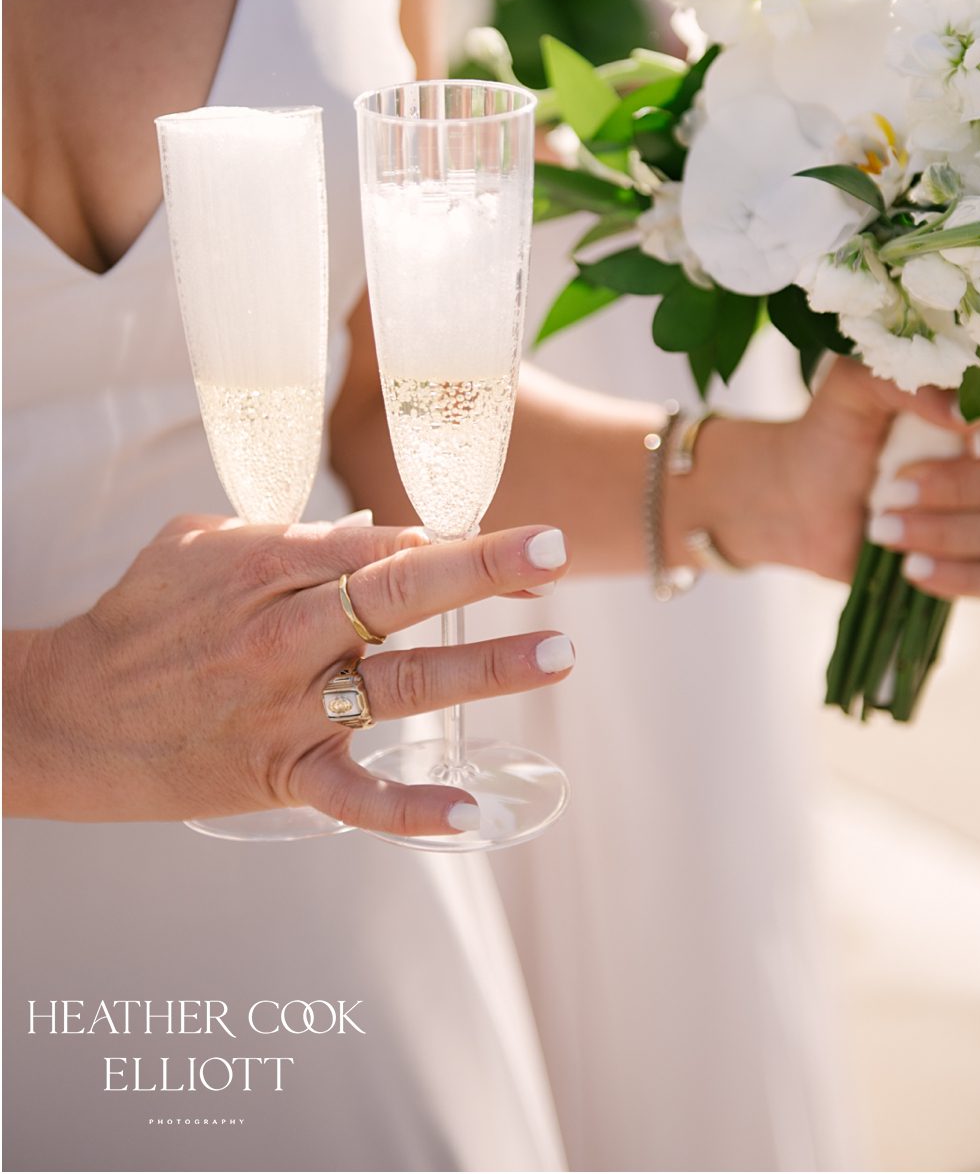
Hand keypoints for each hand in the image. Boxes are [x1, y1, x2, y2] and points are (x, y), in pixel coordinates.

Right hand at [3, 515, 572, 830]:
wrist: (60, 717)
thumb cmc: (140, 619)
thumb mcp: (201, 543)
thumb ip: (293, 533)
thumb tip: (380, 530)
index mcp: (268, 566)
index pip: (385, 547)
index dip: (464, 545)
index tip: (534, 547)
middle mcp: (284, 635)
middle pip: (398, 596)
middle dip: (482, 572)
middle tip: (556, 557)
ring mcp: (285, 709)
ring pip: (399, 686)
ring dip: (483, 670)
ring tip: (556, 654)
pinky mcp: (276, 775)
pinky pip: (353, 796)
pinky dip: (411, 808)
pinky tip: (471, 811)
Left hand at [701, 356, 979, 596]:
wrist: (795, 497)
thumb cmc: (830, 431)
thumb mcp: (854, 386)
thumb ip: (906, 383)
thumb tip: (965, 412)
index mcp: (979, 417)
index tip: (973, 445)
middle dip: (957, 490)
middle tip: (894, 489)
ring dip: (948, 535)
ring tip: (882, 529)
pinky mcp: (975, 566)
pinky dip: (956, 577)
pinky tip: (912, 569)